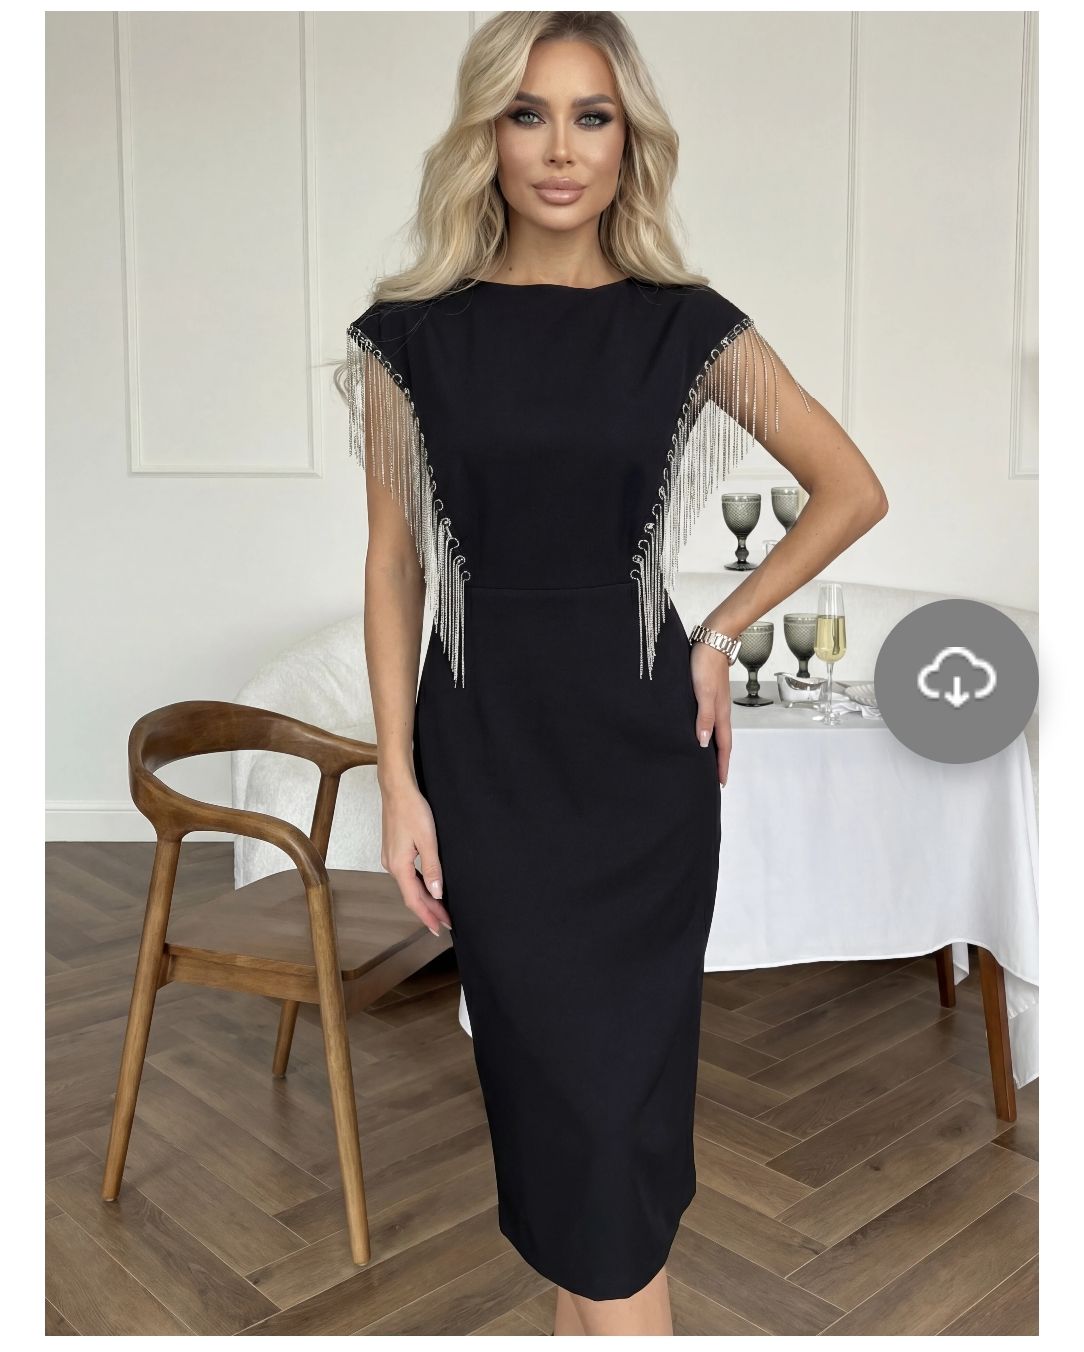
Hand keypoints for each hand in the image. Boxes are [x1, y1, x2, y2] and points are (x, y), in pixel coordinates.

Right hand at [379, 780, 452, 935]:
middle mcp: (391, 865)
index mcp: (399, 866)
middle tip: (446, 923)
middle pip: (411, 895)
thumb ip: (432, 868)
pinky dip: (418, 886)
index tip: (441, 928)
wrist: (397, 789)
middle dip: (428, 910)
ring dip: (424, 899)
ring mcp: (390, 858)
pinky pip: (406, 875)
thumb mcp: (428, 840)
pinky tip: (428, 888)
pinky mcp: (393, 850)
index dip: (428, 916)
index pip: (414, 900)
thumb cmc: (413, 811)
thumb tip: (437, 893)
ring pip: (409, 886)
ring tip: (440, 910)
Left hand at [690, 642, 733, 785]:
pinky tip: (699, 729)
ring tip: (707, 758)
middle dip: (719, 760)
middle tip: (714, 776)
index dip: (721, 765)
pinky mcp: (708, 692)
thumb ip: (703, 718)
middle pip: (722, 740)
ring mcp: (715, 701)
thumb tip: (704, 743)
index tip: (720, 782)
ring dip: (714, 745)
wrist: (713, 638)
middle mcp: (720, 710)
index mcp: (720, 713)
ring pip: (716, 729)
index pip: (723, 746)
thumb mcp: (703, 693)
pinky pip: (709, 717)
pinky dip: (707, 729)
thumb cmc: (706, 664)